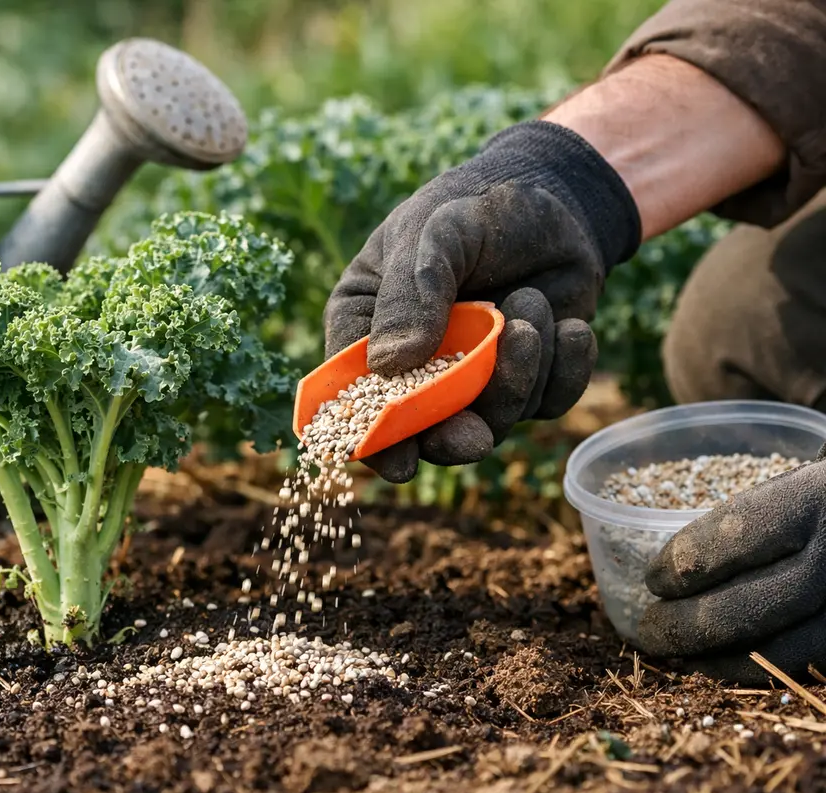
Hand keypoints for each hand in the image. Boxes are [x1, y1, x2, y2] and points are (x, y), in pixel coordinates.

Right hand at [324, 121, 639, 482]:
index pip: (353, 394)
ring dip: (517, 376)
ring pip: (490, 420)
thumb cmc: (476, 206)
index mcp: (367, 327)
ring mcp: (472, 376)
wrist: (555, 195)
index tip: (397, 462)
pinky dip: (563, 373)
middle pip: (421, 430)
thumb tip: (392, 366)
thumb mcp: (436, 234)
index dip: (370, 436)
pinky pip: (545, 404)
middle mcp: (414, 363)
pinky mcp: (527, 376)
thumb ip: (412, 293)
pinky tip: (573, 328)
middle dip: (450, 437)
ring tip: (533, 307)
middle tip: (475, 437)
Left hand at [637, 445, 825, 684]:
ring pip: (794, 648)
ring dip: (725, 659)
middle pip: (764, 603)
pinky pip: (815, 663)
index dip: (689, 562)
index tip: (652, 580)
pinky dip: (765, 669)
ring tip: (680, 657)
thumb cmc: (823, 489)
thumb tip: (661, 518)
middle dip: (695, 624)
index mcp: (819, 494)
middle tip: (650, 629)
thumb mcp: (797, 469)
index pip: (745, 532)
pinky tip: (724, 665)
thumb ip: (747, 490)